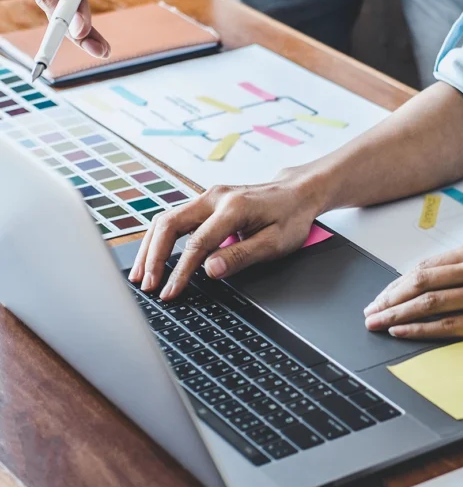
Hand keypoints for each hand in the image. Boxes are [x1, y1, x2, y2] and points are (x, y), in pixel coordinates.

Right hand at [129, 177, 322, 300]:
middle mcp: (215, 197)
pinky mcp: (206, 202)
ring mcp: (208, 197)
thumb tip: (210, 270)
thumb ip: (241, 256)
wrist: (297, 193)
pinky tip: (153, 258)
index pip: (198, 243)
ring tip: (141, 276)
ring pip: (167, 219)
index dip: (181, 271)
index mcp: (233, 207)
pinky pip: (175, 219)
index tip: (170, 292)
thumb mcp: (275, 243)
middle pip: (170, 224)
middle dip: (153, 257)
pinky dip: (160, 239)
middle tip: (147, 286)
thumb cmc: (290, 218)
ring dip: (150, 248)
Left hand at [363, 239, 462, 348]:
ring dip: (396, 314)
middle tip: (369, 312)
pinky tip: (402, 332)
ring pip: (429, 303)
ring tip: (376, 324)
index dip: (397, 283)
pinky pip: (449, 326)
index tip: (380, 296)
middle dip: (388, 298)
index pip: (425, 266)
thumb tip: (427, 284)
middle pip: (420, 282)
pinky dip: (420, 329)